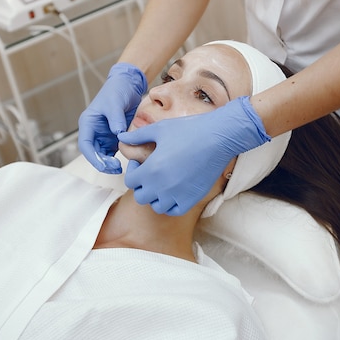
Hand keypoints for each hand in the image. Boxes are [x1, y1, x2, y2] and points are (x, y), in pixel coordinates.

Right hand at [78, 63, 146, 172]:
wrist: (128, 86)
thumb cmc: (117, 90)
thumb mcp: (115, 102)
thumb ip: (115, 118)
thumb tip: (118, 134)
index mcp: (88, 123)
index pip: (85, 144)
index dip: (93, 156)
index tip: (103, 164)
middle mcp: (94, 131)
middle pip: (94, 153)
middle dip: (102, 163)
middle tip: (116, 168)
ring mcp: (104, 135)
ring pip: (103, 155)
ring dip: (110, 164)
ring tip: (120, 168)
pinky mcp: (115, 138)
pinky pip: (114, 152)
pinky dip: (118, 158)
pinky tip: (127, 161)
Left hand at [117, 96, 269, 214]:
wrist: (218, 137)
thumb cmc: (188, 130)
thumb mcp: (159, 129)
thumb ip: (138, 136)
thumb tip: (121, 138)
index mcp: (151, 169)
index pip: (130, 181)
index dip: (132, 171)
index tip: (140, 162)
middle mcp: (162, 186)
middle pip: (141, 196)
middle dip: (142, 185)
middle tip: (150, 172)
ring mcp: (178, 195)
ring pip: (157, 206)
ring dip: (156, 196)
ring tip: (163, 182)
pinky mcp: (192, 198)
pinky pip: (174, 210)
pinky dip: (171, 204)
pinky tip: (174, 189)